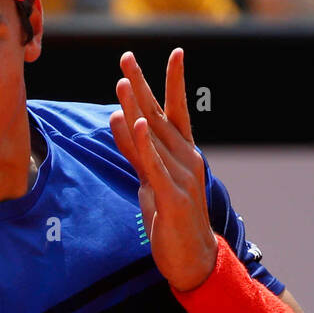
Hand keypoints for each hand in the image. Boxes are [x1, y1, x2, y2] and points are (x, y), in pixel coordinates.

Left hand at [110, 48, 217, 292]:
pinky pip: (154, 166)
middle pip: (159, 116)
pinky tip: (137, 124)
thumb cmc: (172, 221)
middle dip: (142, 85)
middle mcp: (187, 158)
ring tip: (122, 83)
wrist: (193, 260)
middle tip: (126, 57)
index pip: (176, 111)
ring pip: (153, 137)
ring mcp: (182, 176)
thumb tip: (120, 120)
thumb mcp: (150, 181)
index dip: (174, 82)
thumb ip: (136, 152)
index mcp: (184, 154)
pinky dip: (144, 144)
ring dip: (136, 108)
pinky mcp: (173, 197)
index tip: (175, 52)